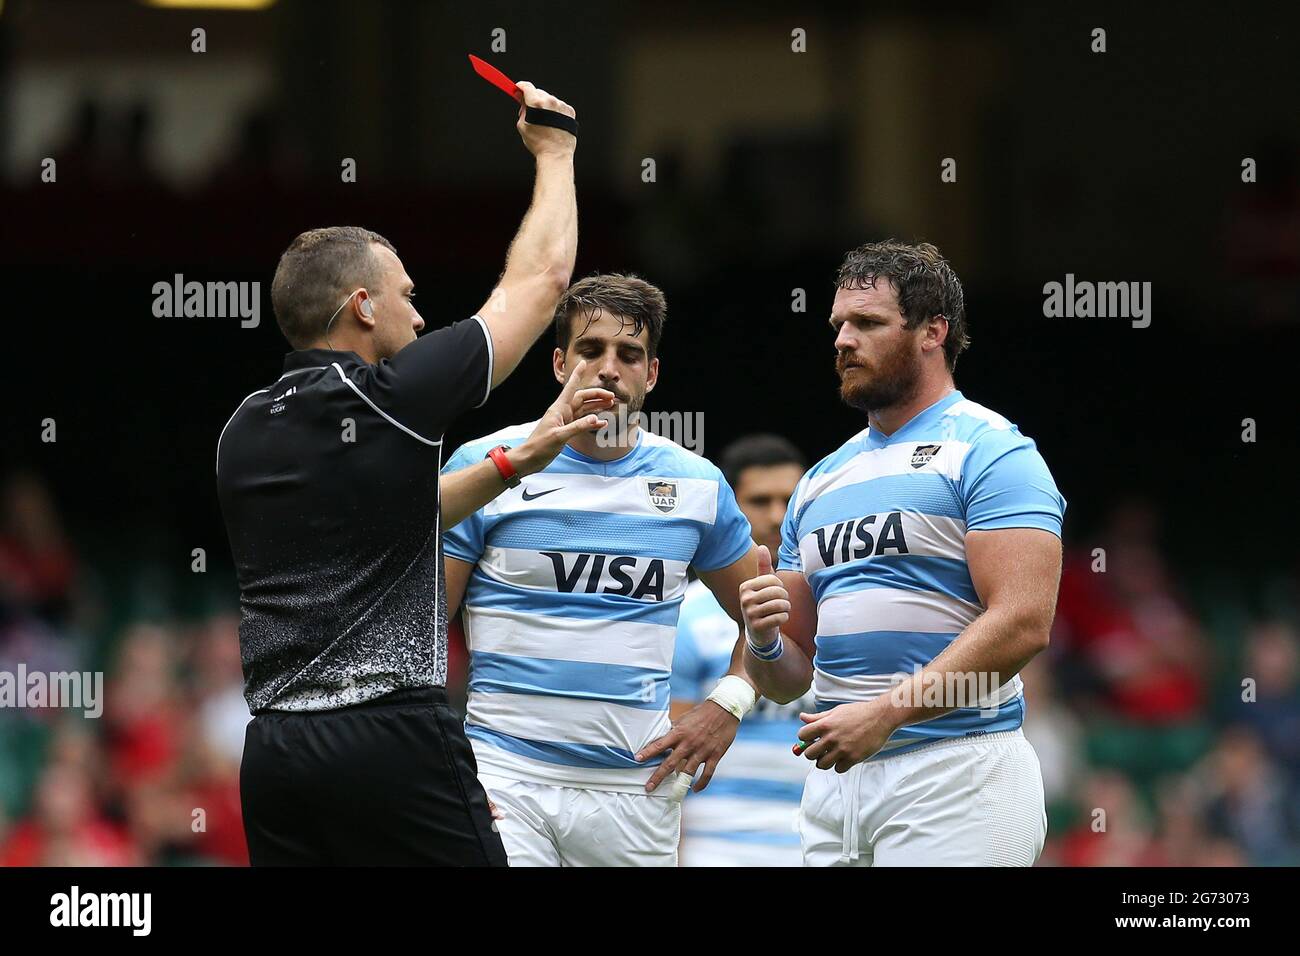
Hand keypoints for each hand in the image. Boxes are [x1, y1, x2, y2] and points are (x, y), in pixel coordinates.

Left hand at [510, 360, 612, 475]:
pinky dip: (592, 422)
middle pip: (582, 398)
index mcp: (559, 409)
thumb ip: (578, 427)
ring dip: (597, 407)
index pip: (571, 388)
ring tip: (611, 405)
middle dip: (597, 395)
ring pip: (584, 409)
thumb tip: (596, 419)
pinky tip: (602, 423)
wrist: (529, 459)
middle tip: (612, 397)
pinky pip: (582, 422)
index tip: (583, 363)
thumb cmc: (539, 446)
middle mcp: (562, 412)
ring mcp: (564, 421)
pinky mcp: (566, 430)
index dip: (577, 374)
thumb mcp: (559, 436)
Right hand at [514, 81, 576, 158]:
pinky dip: (555, 111)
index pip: (527, 86)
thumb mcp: (522, 125)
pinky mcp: (570, 111)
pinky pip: (559, 106)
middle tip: (530, 110)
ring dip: (545, 106)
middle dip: (533, 99)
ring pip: (549, 99)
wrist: (556, 154)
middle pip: (538, 92)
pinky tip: (553, 123)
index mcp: (537, 103)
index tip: (518, 90)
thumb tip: (522, 100)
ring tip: (544, 122)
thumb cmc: (538, 143)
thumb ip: (522, 109)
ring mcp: (561, 105)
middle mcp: (551, 101)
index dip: (521, 87)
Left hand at [635, 701, 739, 793]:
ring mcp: (702, 750)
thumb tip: (659, 736)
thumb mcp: (683, 719)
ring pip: (688, 772)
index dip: (648, 752)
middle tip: (648, 787)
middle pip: (670, 763)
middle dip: (658, 776)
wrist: (724, 710)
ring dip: (679, 785)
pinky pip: (707, 774)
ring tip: (671, 795)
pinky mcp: (714, 755)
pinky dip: (701, 783)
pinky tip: (694, 789)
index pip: (660, 744)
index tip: (637, 759)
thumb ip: (672, 730)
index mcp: (679, 732)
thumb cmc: (700, 713)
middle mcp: (688, 743)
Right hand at [738, 545, 788, 647]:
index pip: (773, 580)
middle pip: (777, 592)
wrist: (758, 632)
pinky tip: (779, 619)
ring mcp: (749, 614)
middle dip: (785, 597)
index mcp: (745, 587)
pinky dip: (784, 618)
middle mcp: (744, 599)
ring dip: (785, 608)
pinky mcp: (757, 627)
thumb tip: (762, 546)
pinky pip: (780, 617)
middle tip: (782, 603)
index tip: (776, 593)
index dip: (780, 586)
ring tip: (781, 610)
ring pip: (780, 605)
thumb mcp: (762, 586)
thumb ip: (763, 566)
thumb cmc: (762, 604)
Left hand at [795, 699, 898, 772]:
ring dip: (824, 761)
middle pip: (809, 754)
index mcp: (825, 724)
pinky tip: (843, 758)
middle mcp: (831, 738)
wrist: (881, 717)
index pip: (802, 735)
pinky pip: (838, 769)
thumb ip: (817, 717)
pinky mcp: (853, 758)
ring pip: (821, 765)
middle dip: (812, 752)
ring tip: (830, 755)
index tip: (811, 739)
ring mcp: (842, 749)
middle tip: (819, 750)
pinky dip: (839, 765)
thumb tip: (802, 717)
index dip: (804, 738)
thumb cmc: (858, 712)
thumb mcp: (836, 711)